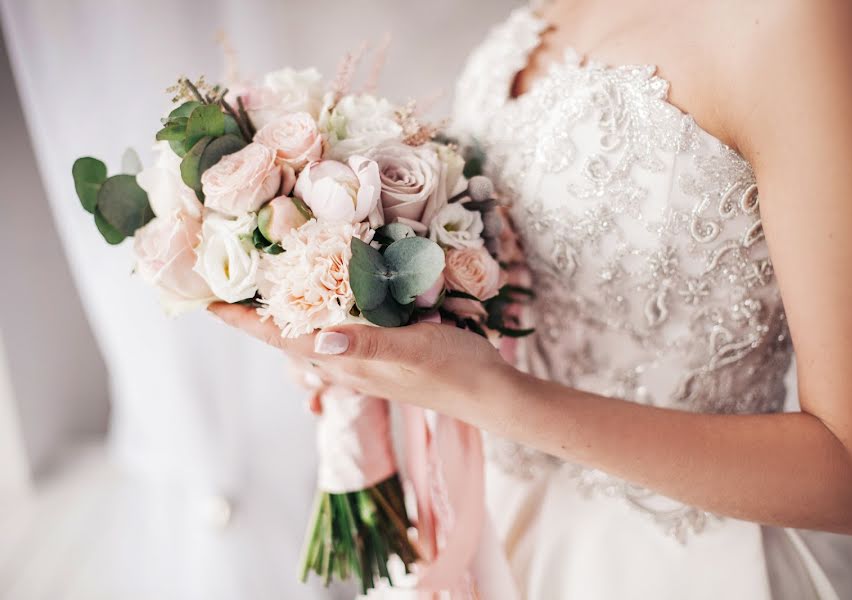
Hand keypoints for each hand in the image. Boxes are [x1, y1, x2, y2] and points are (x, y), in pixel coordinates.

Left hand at [208, 303, 513, 412]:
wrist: (488, 394)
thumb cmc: (456, 369)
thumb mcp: (415, 349)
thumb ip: (368, 345)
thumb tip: (315, 338)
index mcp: (347, 362)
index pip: (282, 338)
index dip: (242, 320)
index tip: (205, 301)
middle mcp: (345, 364)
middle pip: (285, 336)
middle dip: (252, 312)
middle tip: (225, 278)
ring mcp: (362, 362)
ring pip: (308, 335)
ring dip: (281, 311)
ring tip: (261, 281)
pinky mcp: (380, 355)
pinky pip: (334, 333)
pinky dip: (316, 312)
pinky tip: (323, 295)